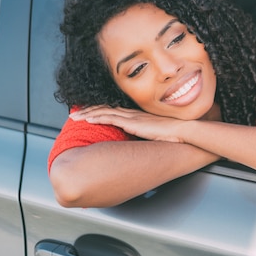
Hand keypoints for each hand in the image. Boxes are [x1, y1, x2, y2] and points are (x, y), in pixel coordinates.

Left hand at [70, 106, 185, 142]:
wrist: (182, 131)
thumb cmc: (173, 135)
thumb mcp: (155, 135)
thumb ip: (146, 137)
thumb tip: (140, 146)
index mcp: (136, 116)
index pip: (112, 110)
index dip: (98, 110)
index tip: (87, 112)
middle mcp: (131, 114)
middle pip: (104, 109)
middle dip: (87, 111)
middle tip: (74, 113)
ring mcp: (131, 117)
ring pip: (104, 112)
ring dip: (87, 114)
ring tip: (74, 116)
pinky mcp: (132, 123)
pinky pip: (111, 118)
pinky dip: (97, 117)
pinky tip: (88, 119)